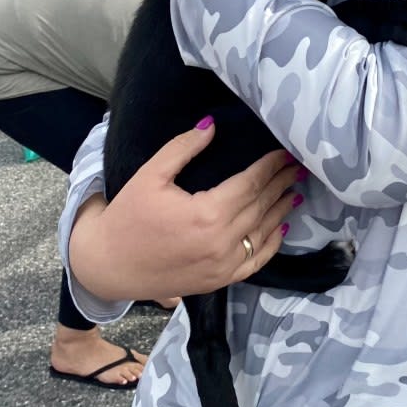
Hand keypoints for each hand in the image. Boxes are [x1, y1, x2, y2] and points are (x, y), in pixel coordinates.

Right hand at [69, 120, 299, 302]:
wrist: (107, 266)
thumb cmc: (127, 217)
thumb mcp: (150, 175)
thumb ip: (183, 148)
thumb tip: (212, 125)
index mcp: (206, 214)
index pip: (250, 184)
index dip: (271, 166)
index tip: (286, 151)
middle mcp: (221, 242)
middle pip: (261, 206)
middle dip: (281, 183)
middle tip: (299, 165)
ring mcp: (222, 266)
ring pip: (263, 233)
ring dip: (282, 210)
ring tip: (296, 189)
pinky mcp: (218, 281)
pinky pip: (254, 263)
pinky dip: (271, 244)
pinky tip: (280, 228)